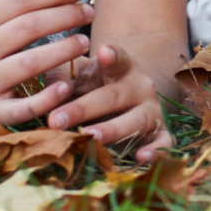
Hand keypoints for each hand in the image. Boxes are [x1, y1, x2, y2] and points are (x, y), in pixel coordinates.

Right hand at [0, 0, 98, 126]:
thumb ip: (16, 8)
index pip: (20, 0)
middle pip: (28, 28)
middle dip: (65, 16)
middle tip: (88, 12)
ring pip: (29, 63)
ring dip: (63, 50)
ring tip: (84, 41)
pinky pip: (22, 107)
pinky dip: (46, 98)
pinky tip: (65, 87)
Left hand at [48, 42, 171, 160]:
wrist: (127, 102)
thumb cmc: (94, 86)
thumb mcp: (79, 75)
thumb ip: (62, 78)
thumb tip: (47, 93)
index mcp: (122, 68)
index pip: (119, 59)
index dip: (112, 56)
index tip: (103, 52)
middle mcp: (140, 88)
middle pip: (113, 96)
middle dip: (83, 109)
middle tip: (55, 120)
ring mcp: (152, 111)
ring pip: (136, 120)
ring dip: (112, 130)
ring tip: (90, 136)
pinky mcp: (160, 134)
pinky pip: (163, 143)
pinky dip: (156, 151)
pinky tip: (141, 158)